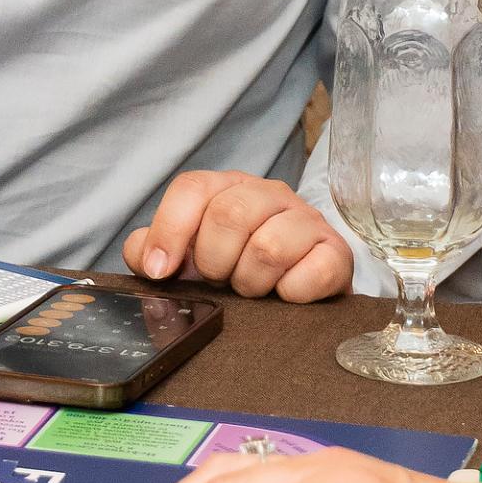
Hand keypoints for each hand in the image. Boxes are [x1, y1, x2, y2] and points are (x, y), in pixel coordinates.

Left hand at [122, 169, 352, 299]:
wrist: (302, 289)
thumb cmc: (237, 267)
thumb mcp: (190, 256)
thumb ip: (153, 251)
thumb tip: (144, 259)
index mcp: (227, 187)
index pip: (192, 188)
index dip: (169, 231)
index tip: (160, 271)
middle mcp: (268, 194)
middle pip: (229, 215)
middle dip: (214, 261)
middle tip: (220, 280)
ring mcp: (306, 220)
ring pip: (268, 247)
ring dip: (251, 282)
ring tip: (252, 289)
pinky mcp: (337, 253)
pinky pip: (310, 273)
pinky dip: (290, 294)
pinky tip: (285, 295)